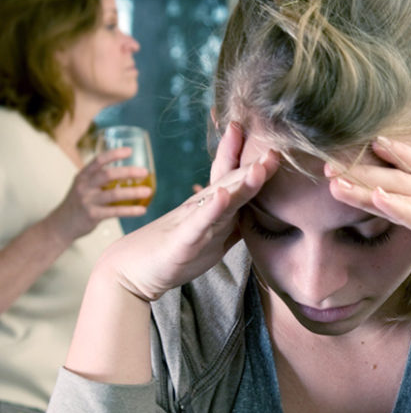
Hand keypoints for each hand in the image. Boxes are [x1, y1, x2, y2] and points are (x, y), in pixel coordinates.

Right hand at [51, 149, 153, 241]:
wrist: (61, 225)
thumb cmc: (78, 203)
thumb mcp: (84, 187)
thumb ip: (100, 180)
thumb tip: (127, 174)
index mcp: (83, 176)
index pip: (98, 160)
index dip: (114, 154)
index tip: (130, 151)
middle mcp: (84, 186)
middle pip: (108, 174)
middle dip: (128, 172)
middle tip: (144, 172)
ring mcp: (88, 201)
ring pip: (114, 194)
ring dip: (133, 192)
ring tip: (148, 191)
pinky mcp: (92, 215)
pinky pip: (115, 212)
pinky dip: (130, 211)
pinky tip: (142, 210)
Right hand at [99, 123, 278, 301]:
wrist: (132, 270)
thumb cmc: (174, 253)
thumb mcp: (213, 238)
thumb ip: (233, 225)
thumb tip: (257, 216)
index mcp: (212, 207)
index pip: (233, 177)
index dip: (250, 159)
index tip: (271, 142)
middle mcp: (203, 207)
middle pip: (233, 181)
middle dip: (255, 163)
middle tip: (277, 145)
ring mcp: (193, 221)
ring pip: (223, 198)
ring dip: (242, 181)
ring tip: (261, 165)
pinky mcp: (184, 239)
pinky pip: (201, 222)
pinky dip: (213, 208)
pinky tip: (224, 195)